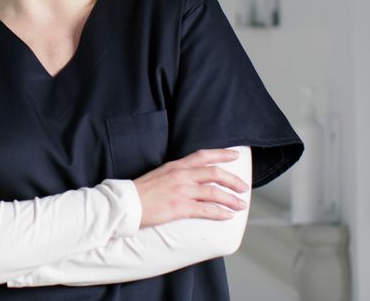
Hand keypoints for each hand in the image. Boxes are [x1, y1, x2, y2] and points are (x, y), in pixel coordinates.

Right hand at [133, 148, 249, 227]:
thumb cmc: (140, 192)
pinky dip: (220, 213)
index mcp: (176, 165)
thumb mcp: (159, 174)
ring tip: (240, 205)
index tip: (235, 155)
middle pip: (215, 173)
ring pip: (214, 192)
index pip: (203, 155)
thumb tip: (190, 178)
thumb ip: (176, 174)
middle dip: (233, 180)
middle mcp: (181, 175)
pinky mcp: (180, 208)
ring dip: (231, 199)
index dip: (222, 154)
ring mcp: (181, 191)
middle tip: (243, 187)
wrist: (126, 203)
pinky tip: (227, 216)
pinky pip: (206, 210)